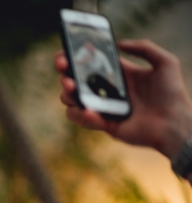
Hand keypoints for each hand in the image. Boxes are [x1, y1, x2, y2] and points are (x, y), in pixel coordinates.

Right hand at [55, 39, 191, 157]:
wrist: (173, 123)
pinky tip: (91, 112)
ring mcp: (103, 107)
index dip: (75, 59)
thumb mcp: (165, 63)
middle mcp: (107, 90)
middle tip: (66, 74)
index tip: (65, 55)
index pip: (90, 64)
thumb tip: (119, 43)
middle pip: (75, 82)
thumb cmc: (172, 94)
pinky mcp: (103, 123)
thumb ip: (144, 47)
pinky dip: (82, 115)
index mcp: (118, 75)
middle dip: (65, 76)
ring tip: (73, 91)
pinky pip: (82, 119)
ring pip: (72, 101)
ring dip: (68, 95)